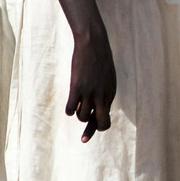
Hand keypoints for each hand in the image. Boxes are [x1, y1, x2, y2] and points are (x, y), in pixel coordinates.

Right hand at [52, 0, 116, 141]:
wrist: (93, 43)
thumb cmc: (100, 60)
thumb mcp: (107, 78)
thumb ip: (103, 93)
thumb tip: (96, 108)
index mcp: (110, 94)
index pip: (106, 119)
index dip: (98, 126)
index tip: (89, 132)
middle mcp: (102, 96)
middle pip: (101, 124)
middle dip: (92, 130)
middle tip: (84, 137)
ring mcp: (90, 92)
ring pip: (82, 116)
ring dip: (78, 113)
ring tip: (77, 103)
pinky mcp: (77, 87)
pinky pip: (70, 109)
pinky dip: (69, 109)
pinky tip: (69, 103)